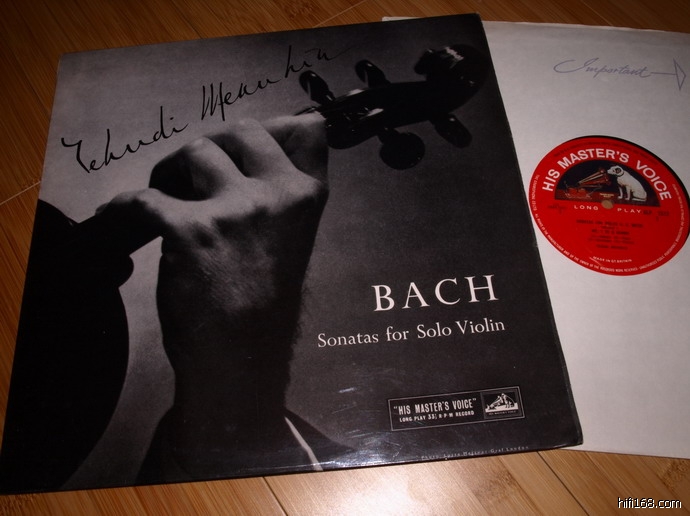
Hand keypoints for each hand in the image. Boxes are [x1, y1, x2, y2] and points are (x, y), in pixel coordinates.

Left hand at [102, 114, 327, 473]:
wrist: (241, 359)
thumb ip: (278, 205)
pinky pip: (143, 198)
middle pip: (241, 131)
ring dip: (174, 170)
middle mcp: (277, 195)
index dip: (280, 126)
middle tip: (194, 174)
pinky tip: (119, 218)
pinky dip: (124, 207)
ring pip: (195, 151)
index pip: (309, 130)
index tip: (254, 144)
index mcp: (307, 200)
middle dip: (214, 148)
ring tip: (166, 198)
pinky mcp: (189, 229)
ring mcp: (234, 209)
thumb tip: (248, 172)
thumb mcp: (289, 248)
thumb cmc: (266, 309)